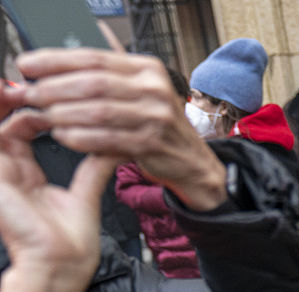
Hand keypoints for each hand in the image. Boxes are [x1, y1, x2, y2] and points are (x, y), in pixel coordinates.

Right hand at [0, 89, 118, 291]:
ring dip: (11, 97)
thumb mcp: (84, 196)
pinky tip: (12, 92)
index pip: (26, 128)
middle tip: (43, 74)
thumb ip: (93, 168)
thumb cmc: (70, 244)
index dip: (43, 106)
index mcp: (25, 174)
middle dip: (26, 94)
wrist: (59, 265)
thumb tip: (113, 146)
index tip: (65, 90)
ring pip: (0, 120)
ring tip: (27, 77)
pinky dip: (3, 111)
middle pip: (8, 117)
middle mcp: (7, 167)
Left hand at [12, 38, 226, 211]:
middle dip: (54, 88)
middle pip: (93, 83)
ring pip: (98, 111)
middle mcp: (155, 88)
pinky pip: (108, 138)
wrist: (193, 161)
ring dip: (63, 114)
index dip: (56, 60)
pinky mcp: (153, 143)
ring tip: (42, 116)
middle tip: (29, 94)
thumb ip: (112, 70)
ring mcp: (157, 116)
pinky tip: (63, 136)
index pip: (94, 58)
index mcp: (147, 69)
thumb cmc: (159, 125)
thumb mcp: (142, 90)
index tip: (27, 65)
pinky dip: (81, 138)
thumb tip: (78, 45)